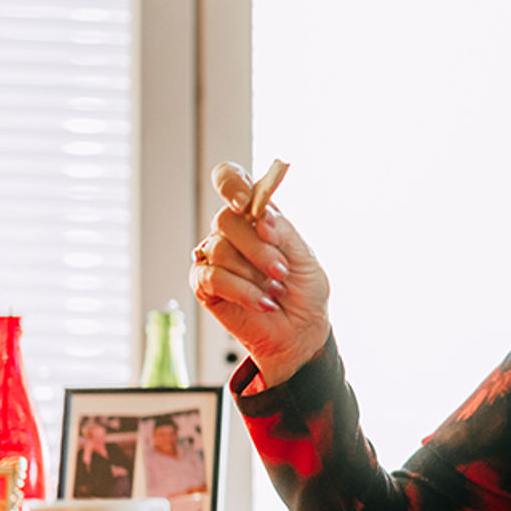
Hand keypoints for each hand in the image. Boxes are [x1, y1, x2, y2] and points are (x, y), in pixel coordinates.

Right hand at [190, 161, 330, 384]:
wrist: (299, 330)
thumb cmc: (304, 292)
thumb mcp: (306, 259)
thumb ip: (285, 233)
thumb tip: (261, 216)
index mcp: (256, 216)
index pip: (231, 180)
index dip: (231, 183)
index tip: (245, 202)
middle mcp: (232, 232)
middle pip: (225, 218)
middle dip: (257, 247)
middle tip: (281, 270)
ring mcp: (215, 257)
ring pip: (219, 248)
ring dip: (254, 274)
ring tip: (275, 291)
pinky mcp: (204, 284)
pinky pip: (213, 277)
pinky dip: (243, 291)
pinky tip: (262, 302)